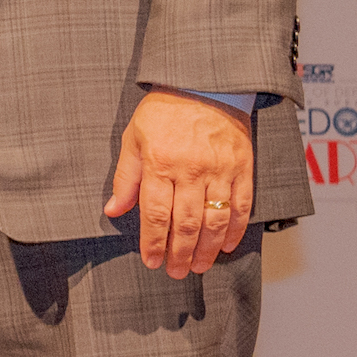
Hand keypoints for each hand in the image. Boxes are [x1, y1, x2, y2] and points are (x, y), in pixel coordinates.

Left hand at [104, 88, 254, 278]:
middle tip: (176, 272)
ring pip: (214, 220)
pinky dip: (234, 230)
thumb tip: (113, 210)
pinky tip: (226, 246)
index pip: (154, 213)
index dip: (153, 242)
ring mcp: (220, 170)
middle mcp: (191, 170)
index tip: (151, 261)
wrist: (204, 83)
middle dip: (180, 253)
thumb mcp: (134, 138)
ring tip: (199, 266)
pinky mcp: (243, 168)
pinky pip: (241, 206)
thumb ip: (125, 178)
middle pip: (185, 223)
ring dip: (206, 249)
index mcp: (160, 163)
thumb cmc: (164, 111)